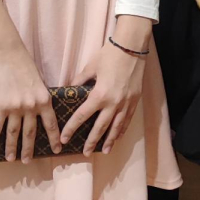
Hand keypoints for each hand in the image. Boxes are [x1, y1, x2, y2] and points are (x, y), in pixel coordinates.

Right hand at [0, 0, 61, 161]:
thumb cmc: (23, 62)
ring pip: (13, 133)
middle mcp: (31, 106)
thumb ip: (39, 96)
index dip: (54, 138)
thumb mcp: (38, 80)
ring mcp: (15, 108)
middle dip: (29, 149)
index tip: (57, 149)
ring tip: (11, 159)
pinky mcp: (0, 106)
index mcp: (44, 99)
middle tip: (28, 161)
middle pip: (30, 133)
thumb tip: (39, 110)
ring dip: (11, 148)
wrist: (6, 52)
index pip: (50, 124)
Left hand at [61, 16, 150, 155]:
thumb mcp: (91, 67)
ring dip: (110, 140)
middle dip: (92, 141)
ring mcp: (126, 103)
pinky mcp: (135, 100)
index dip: (72, 129)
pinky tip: (119, 136)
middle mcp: (113, 103)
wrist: (131, 47)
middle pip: (100, 127)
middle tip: (85, 153)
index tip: (64, 139)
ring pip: (117, 127)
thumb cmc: (109, 55)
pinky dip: (122, 129)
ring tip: (104, 151)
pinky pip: (128, 119)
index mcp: (99, 95)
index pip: (82, 116)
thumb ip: (80, 81)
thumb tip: (69, 89)